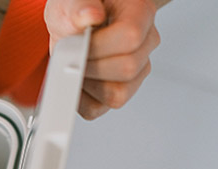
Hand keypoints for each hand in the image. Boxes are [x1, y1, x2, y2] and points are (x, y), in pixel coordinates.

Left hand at [45, 0, 159, 119]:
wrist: (77, 20)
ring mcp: (137, 70)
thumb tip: (90, 16)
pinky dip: (80, 100)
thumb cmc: (79, 8)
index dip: (98, 46)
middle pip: (127, 69)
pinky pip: (100, 108)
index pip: (130, 37)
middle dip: (90, 65)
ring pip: (117, 94)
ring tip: (74, 65)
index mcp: (140, 13)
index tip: (78, 42)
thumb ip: (78, 7)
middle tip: (72, 54)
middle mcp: (145, 43)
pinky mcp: (120, 91)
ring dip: (86, 84)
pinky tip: (76, 80)